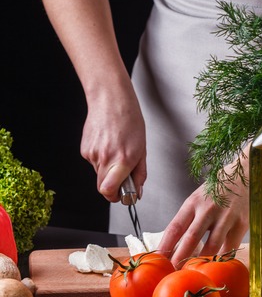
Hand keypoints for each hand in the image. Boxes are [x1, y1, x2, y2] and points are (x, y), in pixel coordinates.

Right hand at [80, 78, 146, 201]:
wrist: (110, 99)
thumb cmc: (129, 119)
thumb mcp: (142, 149)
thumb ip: (139, 173)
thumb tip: (137, 191)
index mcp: (122, 160)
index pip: (109, 191)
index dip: (116, 197)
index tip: (123, 195)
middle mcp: (105, 158)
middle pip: (102, 187)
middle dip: (112, 186)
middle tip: (122, 174)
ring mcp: (92, 154)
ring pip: (98, 174)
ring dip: (107, 169)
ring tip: (116, 150)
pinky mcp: (84, 149)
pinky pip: (93, 162)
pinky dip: (101, 158)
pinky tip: (107, 144)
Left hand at [158, 158, 248, 266]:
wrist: (245, 173)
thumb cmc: (217, 189)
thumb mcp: (198, 198)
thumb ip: (189, 218)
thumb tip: (175, 243)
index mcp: (193, 203)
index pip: (175, 227)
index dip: (166, 245)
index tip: (158, 259)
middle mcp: (207, 209)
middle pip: (191, 239)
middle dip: (180, 258)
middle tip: (172, 273)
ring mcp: (226, 217)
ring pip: (212, 246)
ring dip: (201, 262)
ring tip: (193, 274)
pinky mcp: (241, 223)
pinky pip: (230, 247)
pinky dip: (222, 259)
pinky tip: (217, 268)